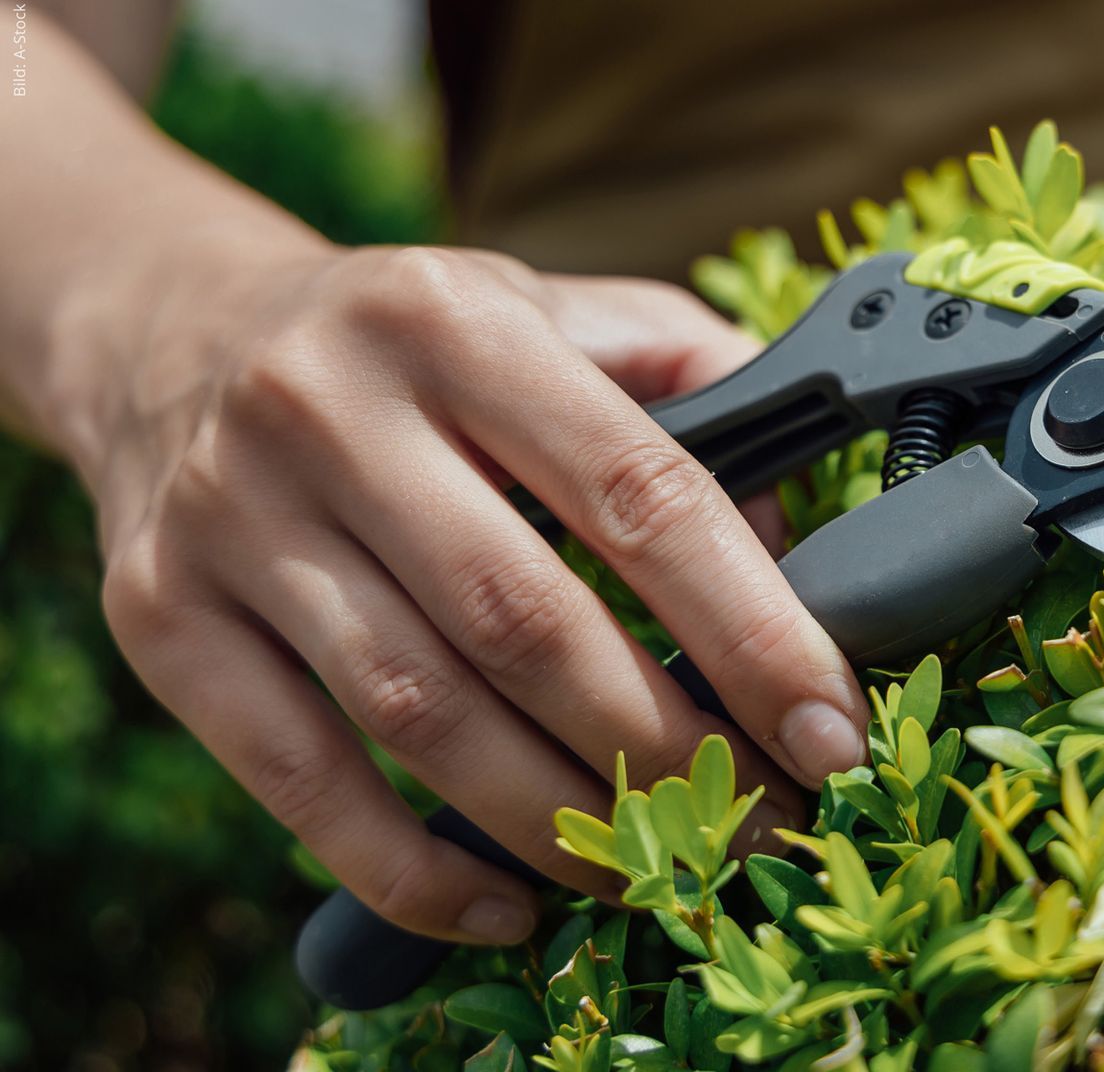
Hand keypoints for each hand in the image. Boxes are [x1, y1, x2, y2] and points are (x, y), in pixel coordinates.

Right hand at [85, 244, 867, 944]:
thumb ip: (691, 380)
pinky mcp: (158, 616)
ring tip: (655, 871)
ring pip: (418, 714)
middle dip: (666, 751)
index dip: (752, 630)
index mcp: (457, 323)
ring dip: (556, 821)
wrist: (170, 334)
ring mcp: (230, 517)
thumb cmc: (415, 343)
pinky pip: (294, 776)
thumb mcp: (551, 308)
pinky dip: (405, 866)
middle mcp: (328, 409)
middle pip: (527, 624)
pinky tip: (503, 908)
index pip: (640, 495)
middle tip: (760, 827)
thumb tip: (797, 534)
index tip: (831, 733)